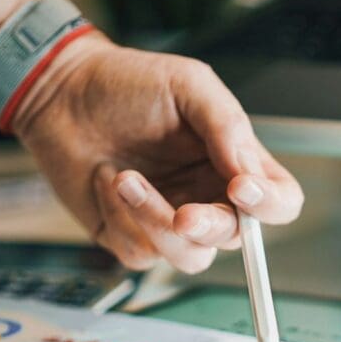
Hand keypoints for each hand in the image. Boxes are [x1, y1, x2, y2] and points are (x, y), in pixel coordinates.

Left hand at [11, 31, 302, 272]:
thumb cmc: (127, 84)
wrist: (61, 94)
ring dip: (156, 222)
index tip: (242, 189)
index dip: (270, 205)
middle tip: (184, 214)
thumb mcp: (188, 85)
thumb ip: (227, 126)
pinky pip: (141, 253)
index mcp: (234, 163)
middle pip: (236, 239)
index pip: (279, 202)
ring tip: (125, 178)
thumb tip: (250, 175)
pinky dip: (121, 219)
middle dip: (209, 227)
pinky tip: (106, 182)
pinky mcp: (130, 236)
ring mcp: (170, 221)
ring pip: (190, 257)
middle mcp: (208, 197)